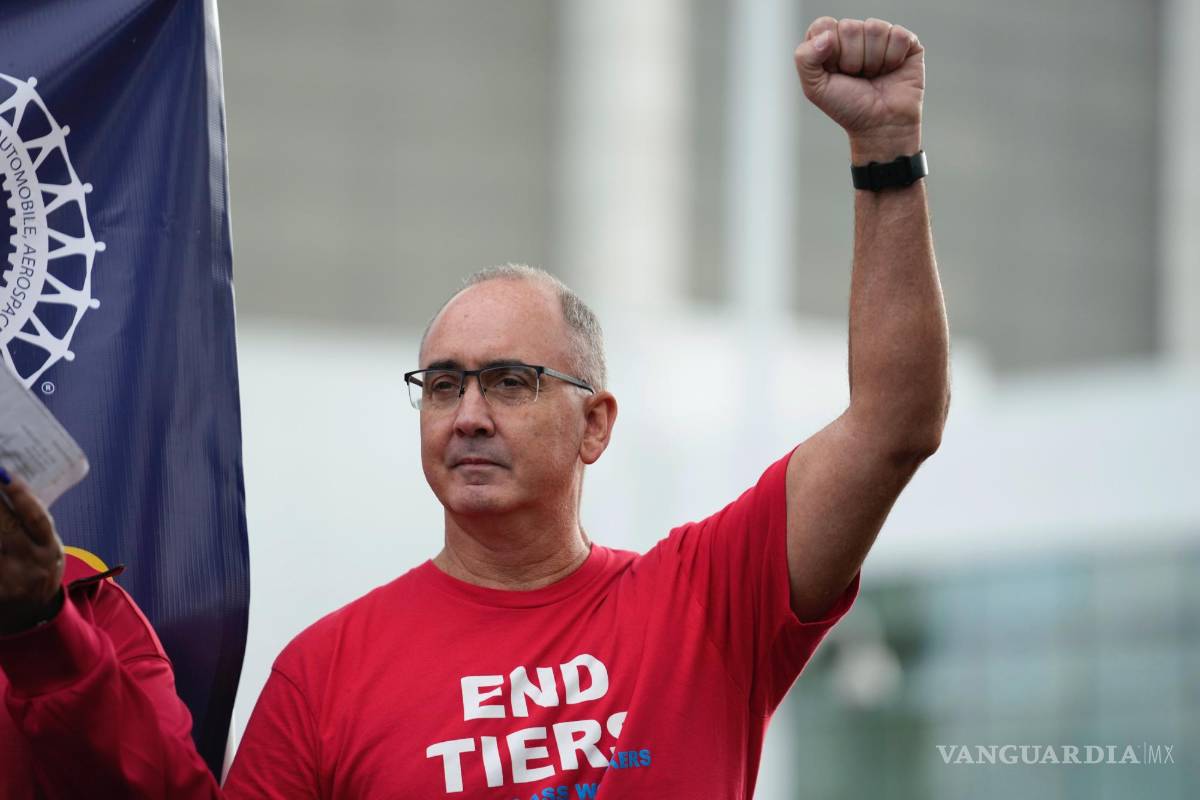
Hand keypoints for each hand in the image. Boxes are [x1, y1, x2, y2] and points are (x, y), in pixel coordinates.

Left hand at [0, 474, 64, 633]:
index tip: (4, 472)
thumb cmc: (35, 570)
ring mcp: (11, 581)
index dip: (21, 494)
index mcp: (49, 548)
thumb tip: (5, 482)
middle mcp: (33, 564)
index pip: (36, 517)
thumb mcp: (45, 548)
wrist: (31, 617)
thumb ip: (29, 526)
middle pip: (5, 528)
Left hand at [794, 17, 923, 162]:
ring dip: (872, 61)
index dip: (829, 51)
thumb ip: (805, 59)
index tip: (835, 72)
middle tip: (857, 77)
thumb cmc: (848, 107)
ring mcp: (880, 35)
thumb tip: (826, 36)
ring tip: (873, 75)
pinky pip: (898, 35)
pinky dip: (893, 58)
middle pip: (849, 27)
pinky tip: (891, 70)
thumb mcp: (815, 88)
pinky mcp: (905, 41)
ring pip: (874, 28)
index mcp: (830, 41)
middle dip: (851, 59)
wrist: (880, 126)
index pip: (824, 25)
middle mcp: (855, 34)